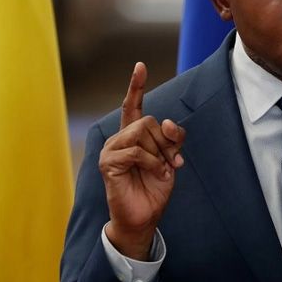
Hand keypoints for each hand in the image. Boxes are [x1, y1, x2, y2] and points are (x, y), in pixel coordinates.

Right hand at [99, 62, 185, 259]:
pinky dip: (153, 162)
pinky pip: (136, 151)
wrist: (144, 216)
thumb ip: (172, 138)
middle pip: (148, 120)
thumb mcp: (171, 158)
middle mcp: (119, 138)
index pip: (132, 105)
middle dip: (166, 141)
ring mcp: (111, 149)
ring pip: (142, 132)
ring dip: (160, 153)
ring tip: (161, 170)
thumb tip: (165, 122)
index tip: (140, 66)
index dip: (136, 86)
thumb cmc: (155, 187)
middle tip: (170, 161)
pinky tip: (156, 173)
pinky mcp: (108, 163)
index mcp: (132, 135)